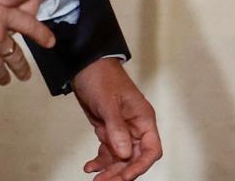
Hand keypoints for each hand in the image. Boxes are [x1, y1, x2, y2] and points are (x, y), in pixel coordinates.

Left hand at [71, 58, 161, 179]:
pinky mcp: (109, 130)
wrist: (84, 65)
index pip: (151, 150)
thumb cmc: (101, 76)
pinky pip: (108, 152)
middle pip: (135, 159)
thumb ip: (117, 128)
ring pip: (121, 159)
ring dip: (110, 170)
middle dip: (121, 172)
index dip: (140, 166)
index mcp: (143, 118)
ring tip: (96, 180)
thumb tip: (125, 153)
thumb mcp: (108, 102)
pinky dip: (100, 161)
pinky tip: (90, 167)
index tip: (125, 176)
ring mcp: (122, 130)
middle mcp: (135, 127)